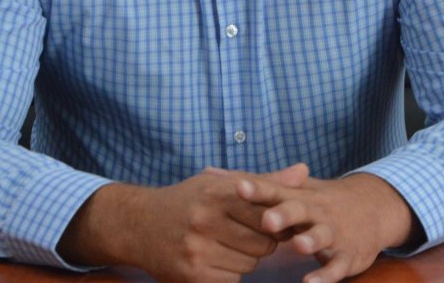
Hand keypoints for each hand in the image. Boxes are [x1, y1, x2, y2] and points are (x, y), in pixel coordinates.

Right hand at [59, 164, 308, 282]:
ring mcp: (198, 250)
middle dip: (262, 242)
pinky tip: (214, 259)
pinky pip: (232, 281)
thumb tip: (304, 171)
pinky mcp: (192, 276)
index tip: (271, 220)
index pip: (268, 211)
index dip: (274, 219)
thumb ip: (265, 181)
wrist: (138, 224)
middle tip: (246, 234)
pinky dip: (229, 274)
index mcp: (217, 191)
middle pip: (264, 243)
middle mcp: (206, 219)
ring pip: (249, 265)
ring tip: (226, 244)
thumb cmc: (188, 200)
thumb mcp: (220, 182)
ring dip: (245, 259)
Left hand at [238, 171, 417, 282]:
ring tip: (297, 246)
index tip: (239, 187)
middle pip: (299, 210)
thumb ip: (250, 184)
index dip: (257, 189)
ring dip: (310, 240)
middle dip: (284, 215)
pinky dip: (324, 276)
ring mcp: (333, 233)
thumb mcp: (292, 189)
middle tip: (267, 220)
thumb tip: (208, 172)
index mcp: (298, 196)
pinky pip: (335, 267)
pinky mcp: (347, 256)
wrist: (373, 208)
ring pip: (321, 236)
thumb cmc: (319, 201)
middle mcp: (316, 212)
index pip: (275, 190)